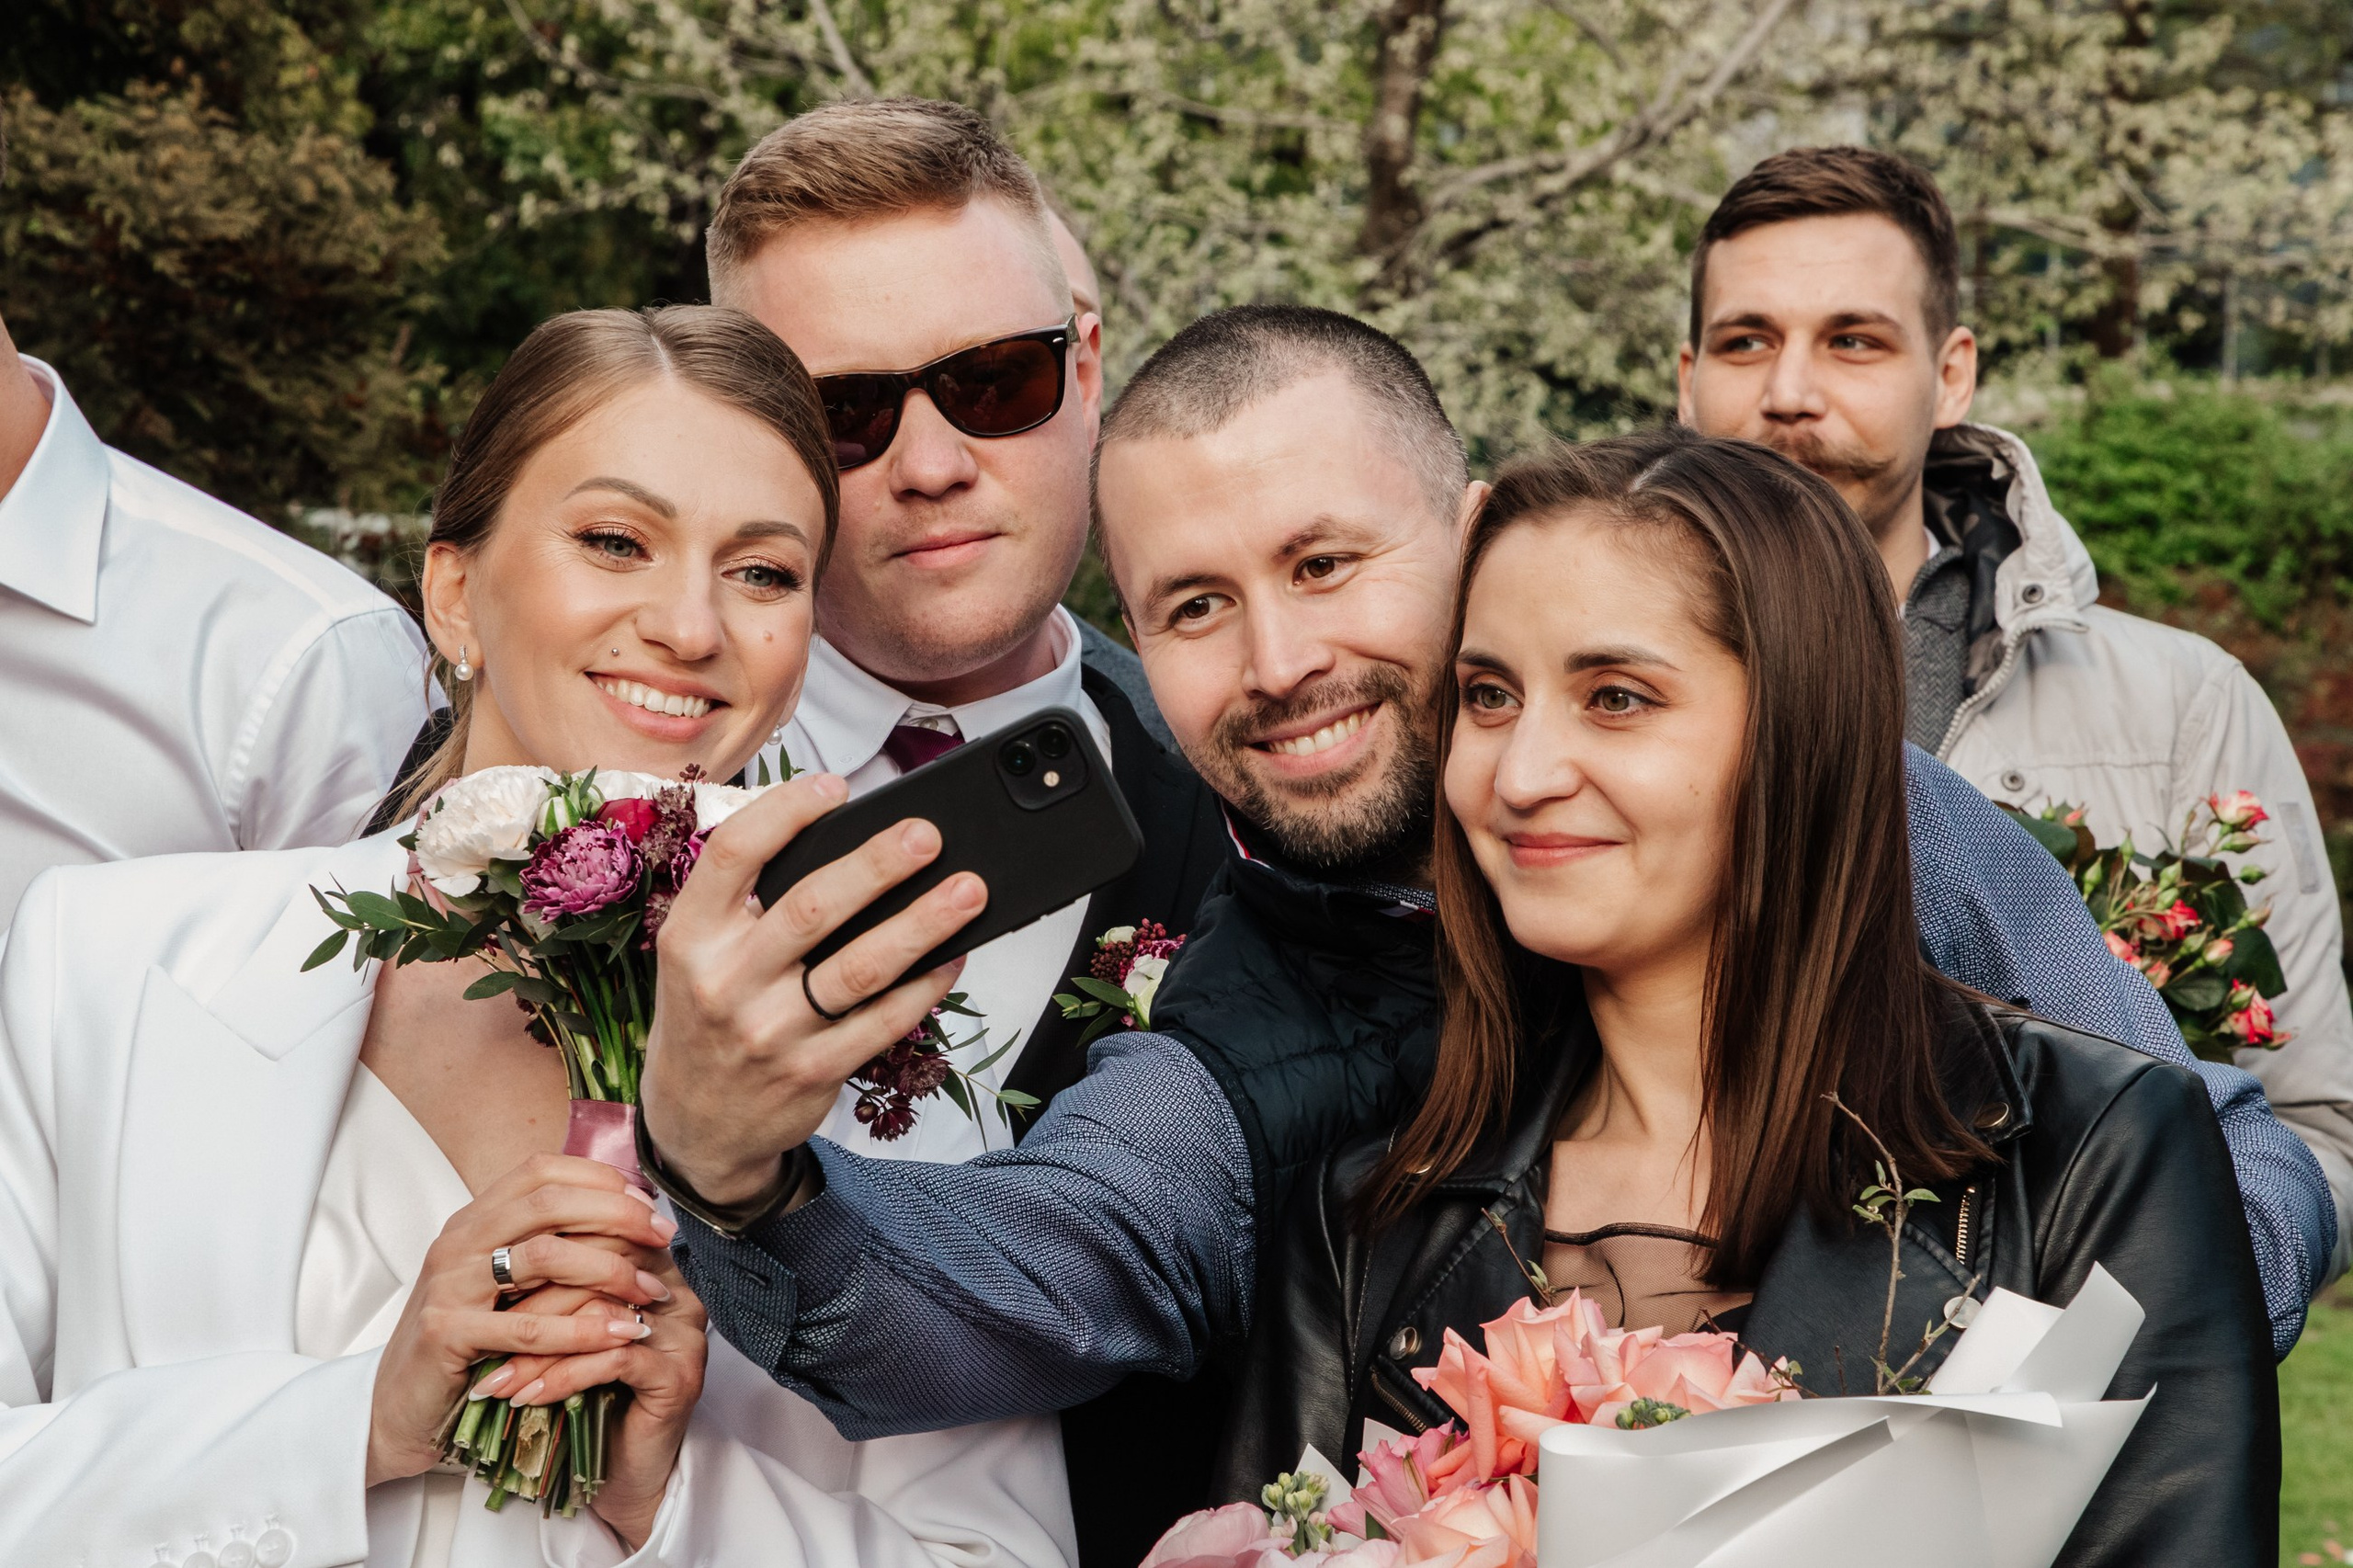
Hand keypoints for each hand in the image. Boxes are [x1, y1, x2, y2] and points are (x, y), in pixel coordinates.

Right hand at [367, 1154, 678, 1486]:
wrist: (397, 1409)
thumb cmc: (466, 1345)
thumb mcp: (503, 1286)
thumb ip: (547, 1247)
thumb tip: (629, 1216)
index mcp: (473, 1220)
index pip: (541, 1170)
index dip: (600, 1179)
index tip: (648, 1203)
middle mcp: (457, 1241)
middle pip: (549, 1202)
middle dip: (618, 1215)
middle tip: (664, 1238)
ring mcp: (447, 1285)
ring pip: (544, 1256)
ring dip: (610, 1271)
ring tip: (653, 1292)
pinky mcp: (446, 1334)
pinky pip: (528, 1326)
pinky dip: (583, 1329)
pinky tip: (622, 1333)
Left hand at [474, 1252, 709, 1549]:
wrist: (620, 1469)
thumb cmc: (589, 1394)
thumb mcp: (567, 1330)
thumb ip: (554, 1283)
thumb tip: (497, 1249)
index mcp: (653, 1263)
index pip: (596, 1235)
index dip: (536, 1261)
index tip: (483, 1290)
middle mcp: (676, 1289)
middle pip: (599, 1271)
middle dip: (531, 1307)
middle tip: (479, 1335)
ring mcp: (684, 1331)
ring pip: (601, 1318)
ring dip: (539, 1351)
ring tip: (495, 1380)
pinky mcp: (680, 1374)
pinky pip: (614, 1360)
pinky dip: (564, 1377)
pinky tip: (528, 1397)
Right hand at [638, 772, 986, 1204]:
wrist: (693, 1126)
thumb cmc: (709, 1017)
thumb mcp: (699, 955)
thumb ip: (748, 904)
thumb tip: (847, 843)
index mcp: (692, 935)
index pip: (734, 853)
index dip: (786, 810)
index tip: (836, 786)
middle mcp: (725, 981)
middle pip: (812, 906)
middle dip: (879, 865)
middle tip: (927, 835)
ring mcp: (769, 1031)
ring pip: (860, 967)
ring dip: (923, 924)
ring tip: (969, 891)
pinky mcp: (811, 1072)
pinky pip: (882, 1022)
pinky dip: (924, 985)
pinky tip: (953, 956)